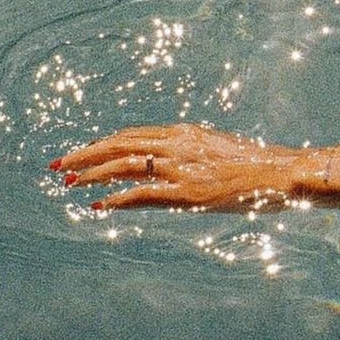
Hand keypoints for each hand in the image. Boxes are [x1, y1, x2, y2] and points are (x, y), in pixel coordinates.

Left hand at [50, 124, 306, 210]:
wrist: (280, 171)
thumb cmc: (256, 165)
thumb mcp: (218, 152)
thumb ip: (192, 156)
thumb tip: (172, 168)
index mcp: (184, 133)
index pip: (132, 136)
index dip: (104, 143)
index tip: (84, 151)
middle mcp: (176, 145)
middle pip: (119, 144)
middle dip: (86, 153)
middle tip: (60, 164)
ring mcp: (180, 167)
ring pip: (124, 165)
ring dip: (93, 174)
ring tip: (70, 182)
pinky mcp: (187, 191)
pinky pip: (142, 194)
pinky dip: (116, 199)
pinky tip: (99, 206)